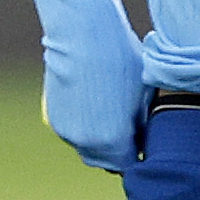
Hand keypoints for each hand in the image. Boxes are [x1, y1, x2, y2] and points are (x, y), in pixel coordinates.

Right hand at [49, 47, 144, 173]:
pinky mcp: (54, 119)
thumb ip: (142, 124)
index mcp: (114, 140)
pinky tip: (92, 105)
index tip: (143, 141)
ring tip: (109, 114)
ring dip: (98, 141)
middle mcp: (88, 143)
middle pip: (106, 162)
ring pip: (87, 149)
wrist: (82, 35)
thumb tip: (142, 137)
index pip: (130, 164)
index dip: (138, 153)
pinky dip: (83, 128)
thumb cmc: (122, 60)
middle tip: (128, 132)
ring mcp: (68, 132)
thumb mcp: (145, 94)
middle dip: (117, 153)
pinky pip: (73, 133)